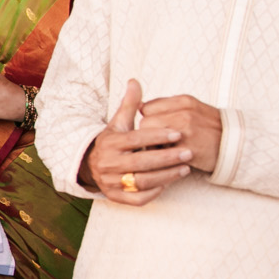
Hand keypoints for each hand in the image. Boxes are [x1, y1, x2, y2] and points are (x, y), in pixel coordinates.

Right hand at [80, 80, 192, 205]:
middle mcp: (108, 163)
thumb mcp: (117, 122)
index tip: (177, 132)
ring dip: (166, 176)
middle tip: (188, 152)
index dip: (157, 136)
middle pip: (141, 162)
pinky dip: (153, 192)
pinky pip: (137, 198)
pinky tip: (168, 182)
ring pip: (142, 181)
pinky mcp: (115, 197)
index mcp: (110, 143)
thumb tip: (135, 81)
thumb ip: (129, 104)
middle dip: (167, 158)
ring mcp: (111, 182)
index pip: (135, 139)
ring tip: (185, 167)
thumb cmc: (112, 142)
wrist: (90, 166)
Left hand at [138, 94, 221, 173]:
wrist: (237, 145)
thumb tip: (140, 107)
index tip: (156, 129)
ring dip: (152, 146)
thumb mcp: (192, 109)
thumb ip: (168, 107)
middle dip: (147, 134)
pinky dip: (161, 158)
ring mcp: (186, 130)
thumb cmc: (209, 129)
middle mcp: (184, 112)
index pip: (147, 107)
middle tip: (157, 143)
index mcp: (184, 101)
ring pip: (150, 137)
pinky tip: (170, 159)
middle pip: (146, 122)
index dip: (149, 120)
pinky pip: (161, 153)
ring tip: (163, 151)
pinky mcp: (187, 148)